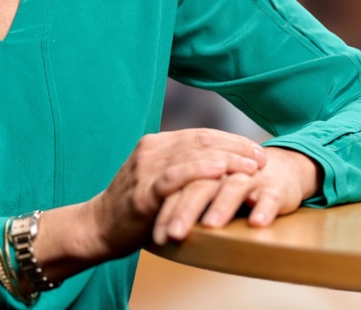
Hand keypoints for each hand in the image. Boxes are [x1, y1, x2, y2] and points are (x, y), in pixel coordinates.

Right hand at [82, 128, 267, 259]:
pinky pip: (176, 176)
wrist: (99, 226)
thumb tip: (217, 168)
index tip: (256, 149)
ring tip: (252, 166)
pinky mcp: (144, 191)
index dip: (231, 140)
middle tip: (262, 157)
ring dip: (227, 158)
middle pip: (201, 141)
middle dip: (235, 147)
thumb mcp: (157, 180)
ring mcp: (147, 168)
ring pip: (192, 155)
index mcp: (156, 143)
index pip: (200, 135)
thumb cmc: (134, 207)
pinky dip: (200, 171)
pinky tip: (220, 171)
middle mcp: (152, 149)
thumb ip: (179, 169)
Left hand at [152, 145, 322, 243]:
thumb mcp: (204, 191)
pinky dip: (263, 208)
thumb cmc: (231, 185)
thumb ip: (182, 200)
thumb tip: (151, 230)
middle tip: (174, 234)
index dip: (165, 210)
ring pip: (233, 187)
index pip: (178, 186)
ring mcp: (249, 177)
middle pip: (201, 185)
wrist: (278, 172)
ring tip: (210, 226)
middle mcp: (223, 169)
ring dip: (221, 206)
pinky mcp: (274, 186)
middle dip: (186, 209)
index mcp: (201, 167)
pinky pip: (269, 196)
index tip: (155, 237)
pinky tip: (256, 223)